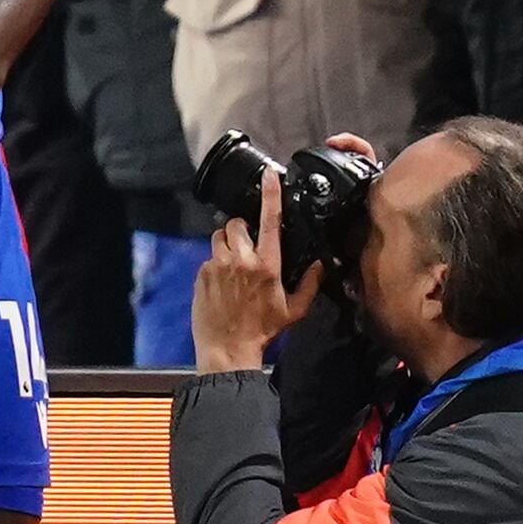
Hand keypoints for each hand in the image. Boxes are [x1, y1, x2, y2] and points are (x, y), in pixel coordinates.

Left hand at [193, 167, 322, 372]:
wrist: (228, 349)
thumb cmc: (263, 331)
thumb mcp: (295, 310)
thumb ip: (311, 284)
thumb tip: (321, 264)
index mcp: (267, 265)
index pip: (270, 220)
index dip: (271, 194)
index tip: (270, 174)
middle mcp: (241, 260)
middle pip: (237, 224)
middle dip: (243, 228)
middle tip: (249, 247)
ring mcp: (217, 266)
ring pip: (219, 237)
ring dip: (227, 244)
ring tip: (234, 264)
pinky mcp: (201, 275)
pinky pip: (208, 258)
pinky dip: (216, 264)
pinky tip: (223, 284)